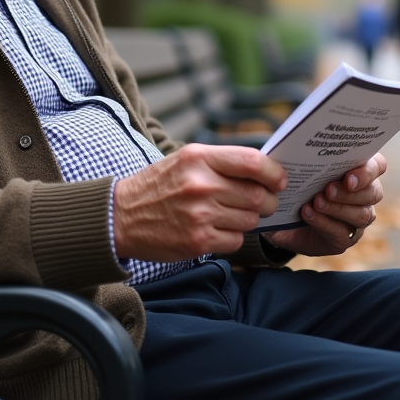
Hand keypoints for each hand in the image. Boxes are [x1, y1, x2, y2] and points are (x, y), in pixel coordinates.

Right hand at [114, 144, 286, 261]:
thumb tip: (265, 169)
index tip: (279, 179)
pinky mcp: (198, 241)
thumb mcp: (185, 160)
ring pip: (250, 219)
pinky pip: (235, 240)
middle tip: (264, 202)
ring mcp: (200, 215)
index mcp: (199, 158)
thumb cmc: (158, 185)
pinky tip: (218, 229)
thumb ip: (222, 162)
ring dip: (249, 219)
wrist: (120, 216)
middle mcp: (201, 185)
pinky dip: (233, 236)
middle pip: (258, 195)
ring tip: (233, 214)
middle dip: (268, 201)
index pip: (253, 162)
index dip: (274, 173)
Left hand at [265, 153, 385, 256]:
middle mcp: (365, 196)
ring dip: (338, 208)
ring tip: (316, 202)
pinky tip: (307, 214)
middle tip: (328, 189)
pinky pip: (341, 232)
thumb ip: (308, 159)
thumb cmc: (299, 188)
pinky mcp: (345, 238)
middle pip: (373, 192)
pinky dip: (324, 222)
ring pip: (362, 215)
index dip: (368, 170)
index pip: (377, 166)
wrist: (286, 220)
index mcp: (360, 172)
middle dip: (350, 192)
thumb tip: (297, 147)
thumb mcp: (303, 171)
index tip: (348, 177)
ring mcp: (358, 219)